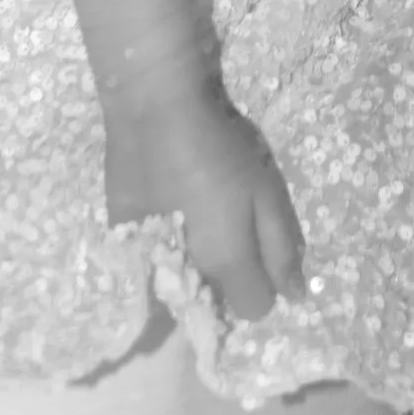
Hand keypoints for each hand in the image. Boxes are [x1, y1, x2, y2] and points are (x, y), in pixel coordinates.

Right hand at [103, 89, 304, 321]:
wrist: (153, 105)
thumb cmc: (219, 144)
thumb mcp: (265, 189)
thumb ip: (280, 247)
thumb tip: (294, 296)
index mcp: (225, 261)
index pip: (254, 308)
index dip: (263, 285)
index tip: (259, 254)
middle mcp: (185, 273)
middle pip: (215, 298)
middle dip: (226, 277)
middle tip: (225, 227)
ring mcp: (147, 257)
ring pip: (180, 284)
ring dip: (190, 265)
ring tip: (192, 217)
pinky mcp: (119, 235)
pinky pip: (147, 261)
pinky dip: (159, 247)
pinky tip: (164, 210)